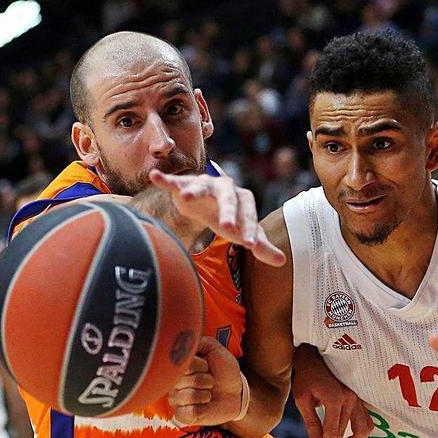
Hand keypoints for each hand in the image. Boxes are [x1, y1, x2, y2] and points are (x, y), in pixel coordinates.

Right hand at [149, 170, 285, 265]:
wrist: (205, 202)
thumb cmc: (228, 217)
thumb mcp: (243, 231)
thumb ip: (262, 245)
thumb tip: (282, 261)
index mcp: (242, 199)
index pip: (248, 213)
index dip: (250, 228)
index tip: (250, 245)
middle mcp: (225, 188)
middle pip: (228, 198)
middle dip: (227, 212)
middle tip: (227, 228)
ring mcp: (204, 184)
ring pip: (201, 186)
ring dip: (193, 190)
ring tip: (185, 198)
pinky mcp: (184, 184)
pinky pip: (174, 181)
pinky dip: (165, 180)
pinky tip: (154, 177)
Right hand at [169, 336, 243, 424]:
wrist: (237, 392)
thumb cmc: (225, 371)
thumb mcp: (216, 350)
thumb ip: (201, 342)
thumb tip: (186, 337)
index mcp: (181, 367)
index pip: (181, 364)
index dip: (198, 365)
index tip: (207, 365)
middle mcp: (175, 382)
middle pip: (181, 381)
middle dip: (203, 380)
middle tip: (211, 381)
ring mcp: (178, 399)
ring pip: (184, 397)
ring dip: (203, 395)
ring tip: (209, 394)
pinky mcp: (183, 415)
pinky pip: (184, 413)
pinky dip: (198, 409)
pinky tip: (204, 406)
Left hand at [292, 344, 372, 437]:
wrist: (316, 354)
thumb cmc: (306, 375)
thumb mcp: (302, 399)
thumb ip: (311, 422)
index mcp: (335, 398)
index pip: (333, 433)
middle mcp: (350, 398)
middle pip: (346, 432)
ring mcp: (357, 397)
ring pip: (363, 428)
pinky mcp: (359, 397)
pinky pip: (365, 419)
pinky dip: (360, 432)